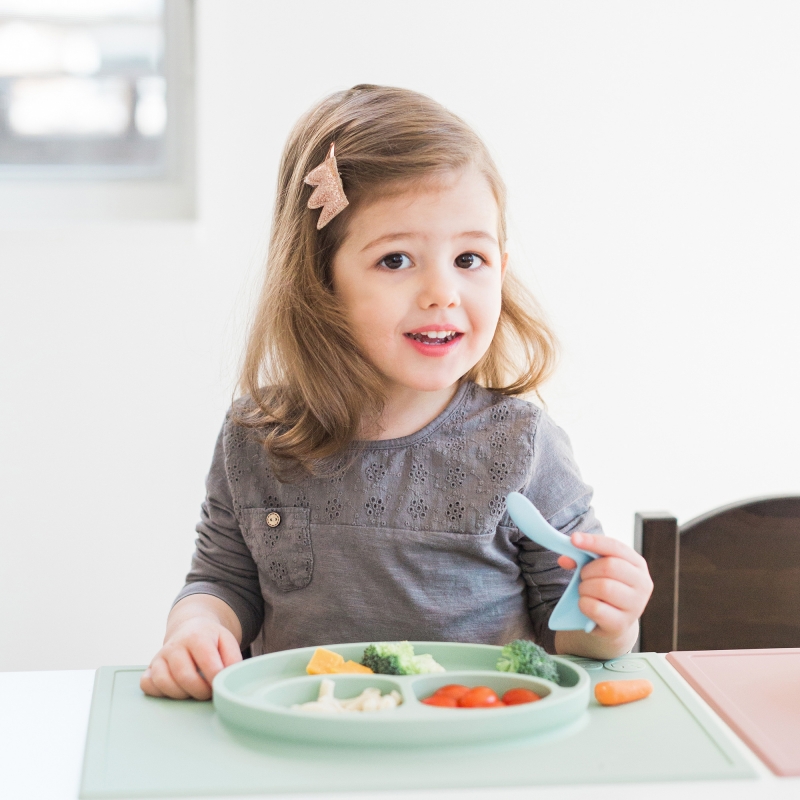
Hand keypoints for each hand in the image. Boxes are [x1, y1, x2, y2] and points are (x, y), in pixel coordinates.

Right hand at [140, 596, 242, 699]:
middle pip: (184, 676)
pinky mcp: (150, 667)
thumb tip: (230, 680)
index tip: (220, 686)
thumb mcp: (227, 642)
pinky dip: (160, 692)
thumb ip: (233, 660)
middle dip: (200, 691)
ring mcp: (160, 656)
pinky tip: (175, 688)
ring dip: (181, 694)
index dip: (215, 680)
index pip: (207, 662)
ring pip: (164, 682)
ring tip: (193, 690)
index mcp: (197, 636)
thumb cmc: (210, 639)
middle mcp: (175, 645)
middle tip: (208, 691)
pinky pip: (148, 685)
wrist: (190, 628)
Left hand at [557, 532, 652, 646]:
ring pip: (603, 587)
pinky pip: (596, 608)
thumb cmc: (604, 589)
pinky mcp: (622, 624)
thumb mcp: (598, 569)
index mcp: (638, 564)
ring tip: (584, 591)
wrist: (612, 622)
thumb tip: (564, 559)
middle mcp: (642, 584)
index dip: (593, 542)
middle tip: (582, 576)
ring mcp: (635, 606)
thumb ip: (581, 559)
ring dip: (585, 587)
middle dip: (588, 570)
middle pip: (609, 566)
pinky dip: (583, 604)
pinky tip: (585, 604)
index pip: (615, 547)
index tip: (573, 539)